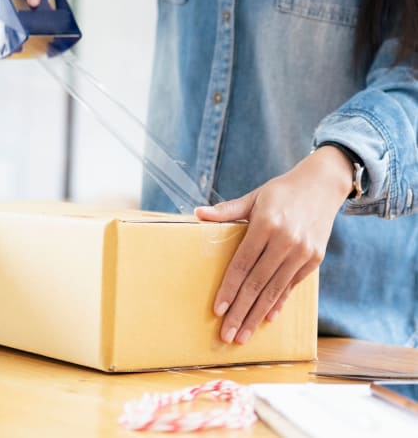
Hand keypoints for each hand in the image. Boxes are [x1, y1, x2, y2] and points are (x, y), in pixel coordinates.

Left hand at [195, 146, 353, 343]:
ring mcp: (302, 251)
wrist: (322, 184)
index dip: (229, 288)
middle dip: (240, 312)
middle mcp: (285, 240)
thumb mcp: (254, 197)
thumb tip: (198, 214)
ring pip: (274, 290)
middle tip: (226, 335)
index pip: (242, 263)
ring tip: (242, 336)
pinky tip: (266, 319)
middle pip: (257, 283)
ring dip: (257, 315)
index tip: (217, 310)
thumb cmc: (281, 192)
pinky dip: (278, 303)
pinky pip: (292, 286)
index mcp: (266, 223)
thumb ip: (227, 210)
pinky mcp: (314, 259)